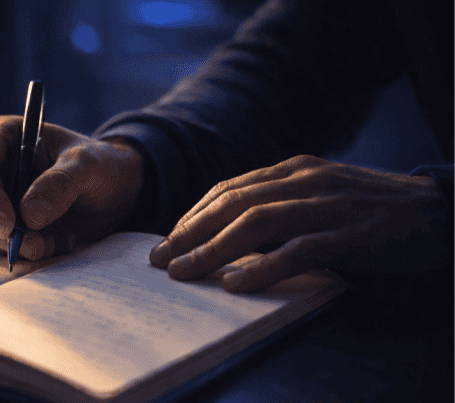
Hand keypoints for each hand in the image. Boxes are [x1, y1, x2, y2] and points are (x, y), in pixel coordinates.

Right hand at [0, 116, 143, 259]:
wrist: (110, 193)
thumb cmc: (99, 167)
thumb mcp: (89, 167)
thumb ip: (62, 183)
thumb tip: (29, 215)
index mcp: (3, 137)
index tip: (10, 226)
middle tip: (37, 246)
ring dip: (13, 245)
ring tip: (55, 242)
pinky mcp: (1, 224)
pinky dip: (23, 252)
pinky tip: (54, 243)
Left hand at [149, 155, 448, 291]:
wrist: (437, 210)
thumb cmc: (367, 209)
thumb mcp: (317, 197)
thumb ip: (277, 208)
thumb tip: (226, 238)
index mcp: (293, 169)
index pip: (229, 189)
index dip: (193, 215)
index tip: (167, 239)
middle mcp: (306, 179)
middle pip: (234, 204)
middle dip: (191, 232)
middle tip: (161, 259)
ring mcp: (329, 203)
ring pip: (259, 223)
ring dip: (215, 249)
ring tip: (185, 272)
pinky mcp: (353, 232)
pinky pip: (300, 249)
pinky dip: (265, 267)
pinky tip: (236, 283)